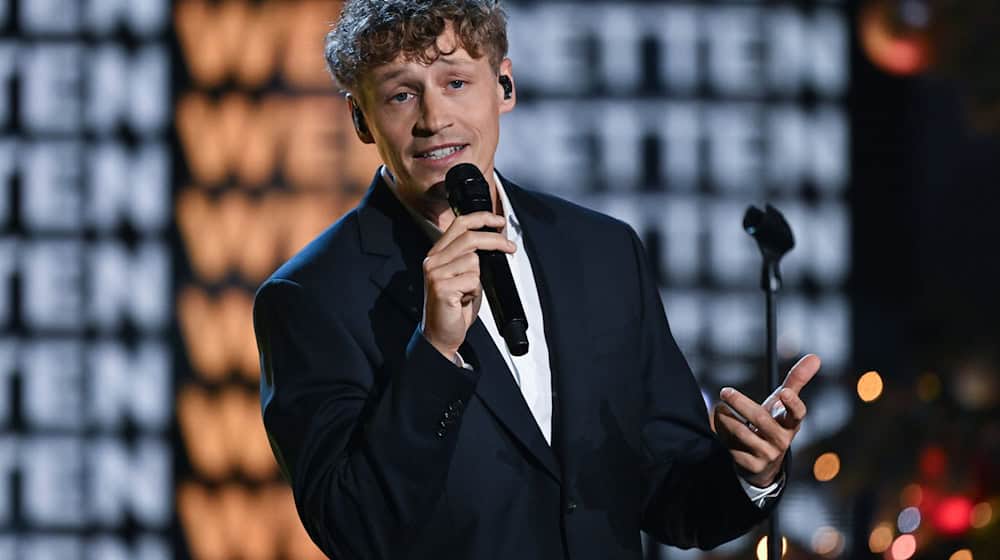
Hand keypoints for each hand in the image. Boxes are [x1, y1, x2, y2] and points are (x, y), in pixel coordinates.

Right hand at [422, 211, 514, 359]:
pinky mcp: (441, 287)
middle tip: (510, 247)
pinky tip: (465, 299)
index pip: (459, 224)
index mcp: (437, 254)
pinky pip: (473, 280)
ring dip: (479, 278)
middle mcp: (433, 260)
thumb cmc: (454, 307)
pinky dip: (475, 291)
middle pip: (470, 238)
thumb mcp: (463, 276)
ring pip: (474, 260)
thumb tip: (494, 241)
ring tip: (469, 291)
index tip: (499, 222)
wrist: (441, 334)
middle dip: (495, 240)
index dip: (482, 218)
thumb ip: (470, 256)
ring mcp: (435, 273)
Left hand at [712, 354, 820, 486]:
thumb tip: (815, 356)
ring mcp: (767, 455)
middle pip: (761, 420)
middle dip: (741, 403)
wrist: (762, 460)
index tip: (784, 392)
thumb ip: (796, 381)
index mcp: (791, 424)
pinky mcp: (752, 465)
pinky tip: (721, 429)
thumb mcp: (782, 404)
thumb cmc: (773, 423)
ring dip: (726, 418)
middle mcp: (782, 441)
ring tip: (720, 409)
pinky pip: (732, 447)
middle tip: (725, 391)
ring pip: (742, 433)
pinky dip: (722, 433)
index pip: (798, 414)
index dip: (793, 404)